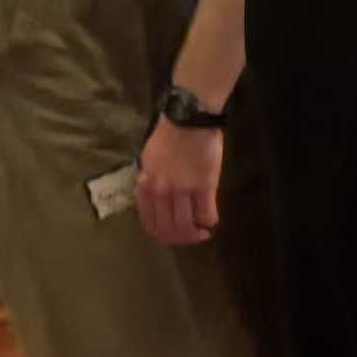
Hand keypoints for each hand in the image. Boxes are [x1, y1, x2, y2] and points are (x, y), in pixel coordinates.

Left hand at [139, 115, 221, 246]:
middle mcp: (160, 191)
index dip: (163, 236)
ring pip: (186, 226)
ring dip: (196, 235)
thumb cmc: (169, 135)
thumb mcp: (149, 160)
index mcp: (145, 185)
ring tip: (203, 232)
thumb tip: (158, 202)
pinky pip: (206, 214)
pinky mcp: (203, 186)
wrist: (189, 117)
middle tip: (192, 237)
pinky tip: (211, 218)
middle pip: (168, 229)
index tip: (173, 236)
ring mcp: (181, 190)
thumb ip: (151, 183)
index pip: (150, 223)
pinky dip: (210, 221)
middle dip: (181, 239)